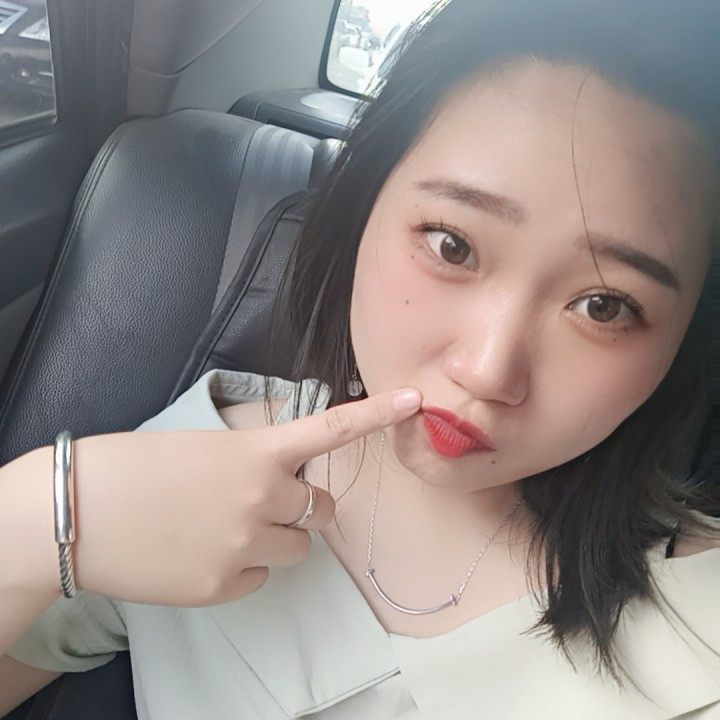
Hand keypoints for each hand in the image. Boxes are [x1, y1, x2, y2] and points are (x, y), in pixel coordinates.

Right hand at [72, 387, 421, 606]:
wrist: (75, 511)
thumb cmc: (134, 467)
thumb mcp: (204, 448)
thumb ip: (253, 462)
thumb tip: (281, 483)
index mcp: (255, 451)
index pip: (329, 430)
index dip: (375, 415)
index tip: (416, 402)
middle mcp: (261, 496)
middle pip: (321, 508)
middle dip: (304, 506)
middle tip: (264, 501)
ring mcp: (245, 543)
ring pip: (296, 546)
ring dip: (274, 537)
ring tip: (222, 527)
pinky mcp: (223, 584)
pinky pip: (258, 576)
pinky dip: (241, 566)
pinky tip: (200, 552)